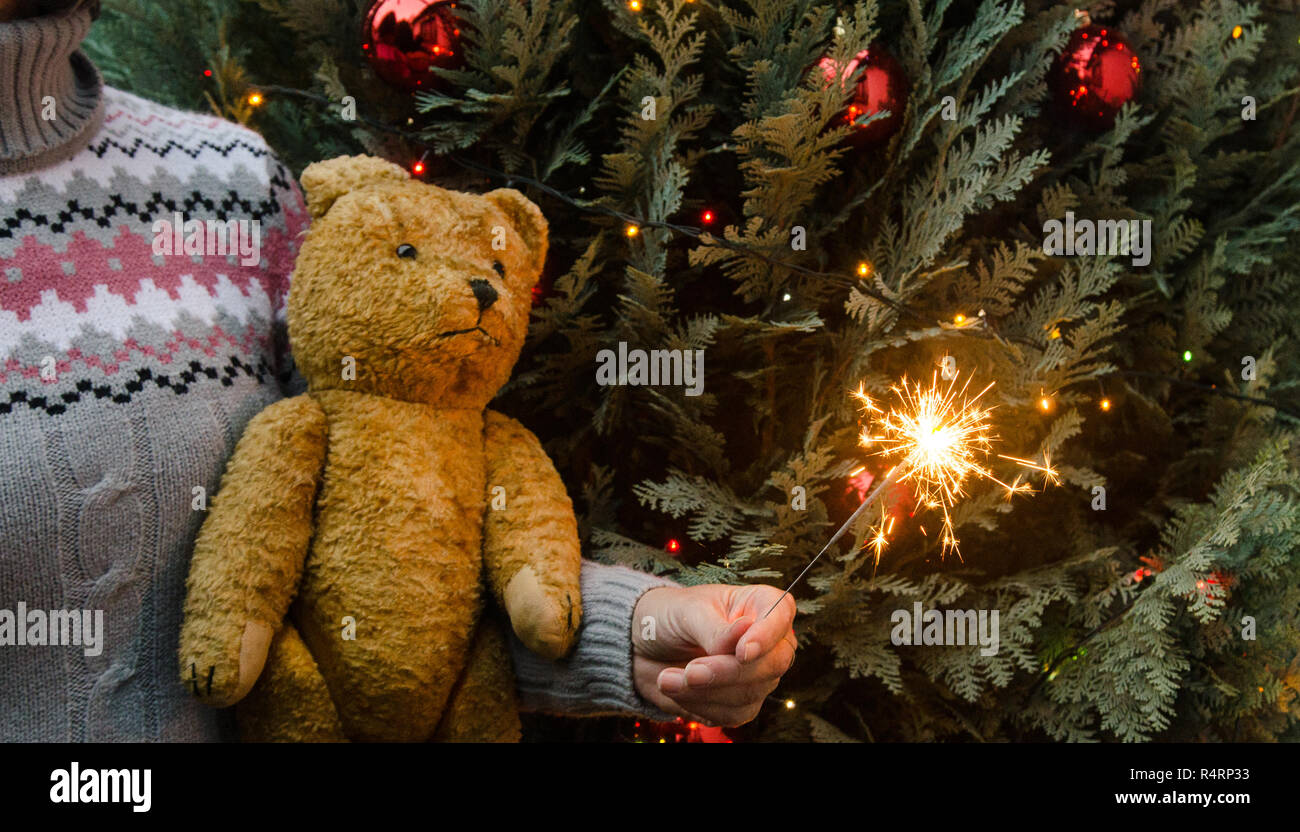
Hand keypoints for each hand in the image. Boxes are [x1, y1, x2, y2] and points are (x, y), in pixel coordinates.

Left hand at [631, 584, 796, 726]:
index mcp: (758, 603)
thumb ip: (716, 628)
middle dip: (729, 672)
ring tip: (668, 679)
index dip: (767, 634)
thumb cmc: (670, 616)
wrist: (645, 647)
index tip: (742, 652)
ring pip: (751, 693)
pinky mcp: (741, 702)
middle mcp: (766, 640)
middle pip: (774, 663)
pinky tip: (677, 690)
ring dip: (704, 691)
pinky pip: (733, 714)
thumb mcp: (687, 612)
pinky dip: (701, 705)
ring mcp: (757, 674)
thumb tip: (744, 633)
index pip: (781, 613)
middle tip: (691, 672)